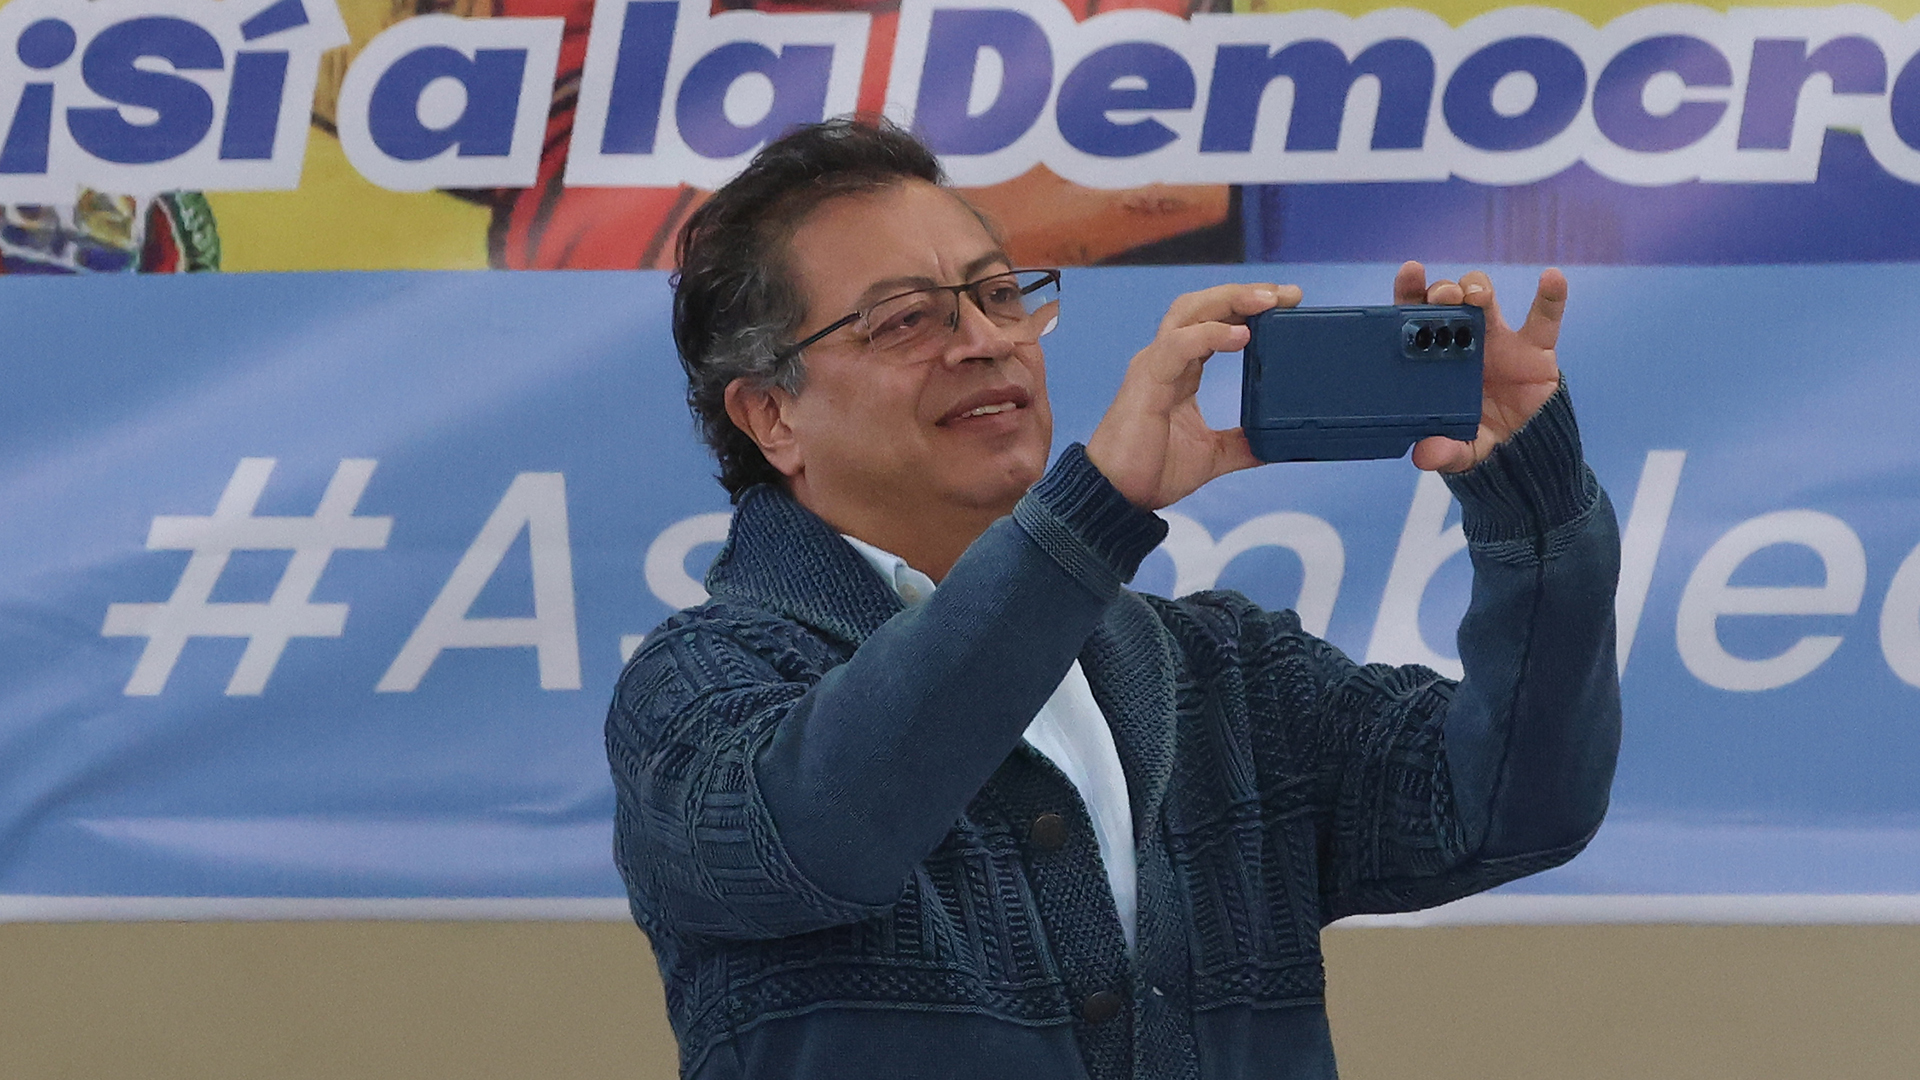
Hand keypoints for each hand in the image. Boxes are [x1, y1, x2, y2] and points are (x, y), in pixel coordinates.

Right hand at [1086, 282, 1299, 508]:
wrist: (1117, 496)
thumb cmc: (1151, 471)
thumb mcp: (1212, 455)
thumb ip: (1241, 444)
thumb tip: (1273, 444)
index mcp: (1182, 371)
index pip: (1215, 322)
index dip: (1248, 308)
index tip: (1288, 302)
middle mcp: (1167, 359)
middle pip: (1203, 305)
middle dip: (1244, 293)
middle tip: (1286, 294)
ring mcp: (1154, 365)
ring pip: (1189, 313)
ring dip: (1231, 301)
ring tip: (1267, 300)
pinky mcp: (1146, 380)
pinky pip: (1178, 344)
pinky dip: (1210, 334)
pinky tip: (1240, 334)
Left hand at [1396, 262, 1565, 473]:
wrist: (1526, 451)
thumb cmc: (1481, 440)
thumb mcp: (1460, 451)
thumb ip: (1444, 452)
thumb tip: (1425, 455)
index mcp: (1435, 359)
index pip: (1416, 318)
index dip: (1411, 292)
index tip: (1410, 272)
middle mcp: (1464, 341)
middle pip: (1449, 300)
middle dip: (1444, 290)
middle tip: (1442, 297)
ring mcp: (1500, 340)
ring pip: (1486, 299)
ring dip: (1478, 288)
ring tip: (1475, 295)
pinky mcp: (1536, 349)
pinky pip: (1546, 317)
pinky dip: (1552, 296)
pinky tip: (1552, 278)